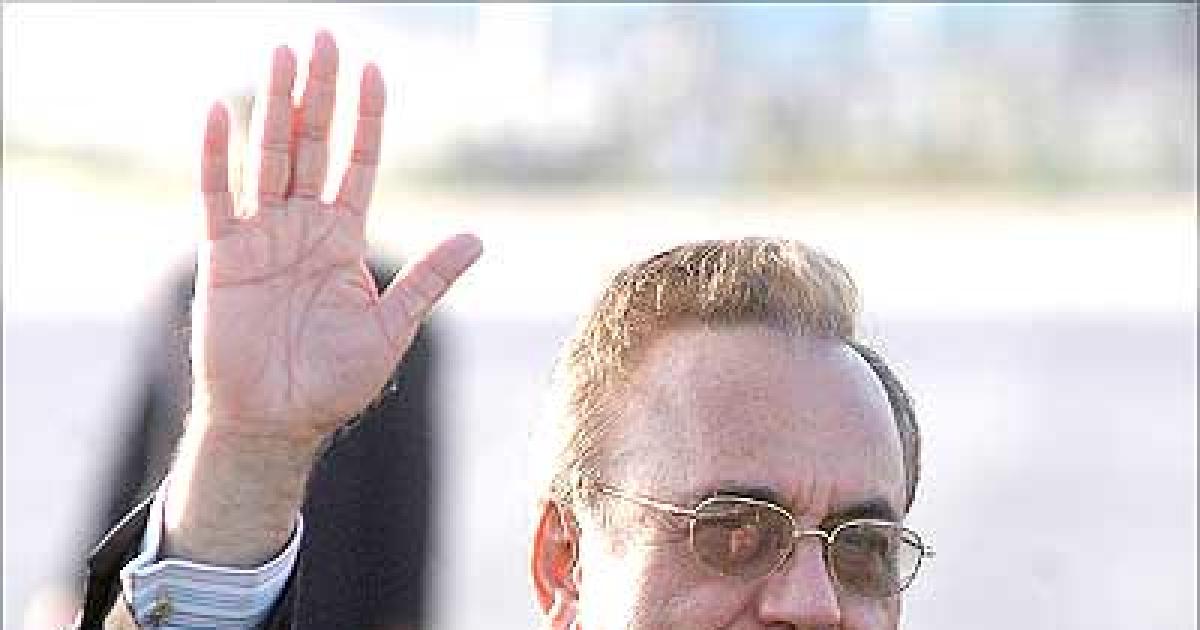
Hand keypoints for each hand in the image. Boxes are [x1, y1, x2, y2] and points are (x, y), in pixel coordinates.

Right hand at [194, 31, 480, 446]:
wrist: (277, 422)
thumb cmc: (333, 381)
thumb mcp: (392, 326)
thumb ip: (428, 279)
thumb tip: (478, 237)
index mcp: (343, 238)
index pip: (357, 163)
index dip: (366, 118)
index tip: (374, 70)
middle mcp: (302, 227)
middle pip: (312, 145)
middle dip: (319, 92)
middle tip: (322, 38)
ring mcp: (261, 237)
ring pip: (268, 157)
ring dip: (274, 106)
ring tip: (282, 54)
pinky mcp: (223, 256)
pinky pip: (217, 197)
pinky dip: (216, 157)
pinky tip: (221, 112)